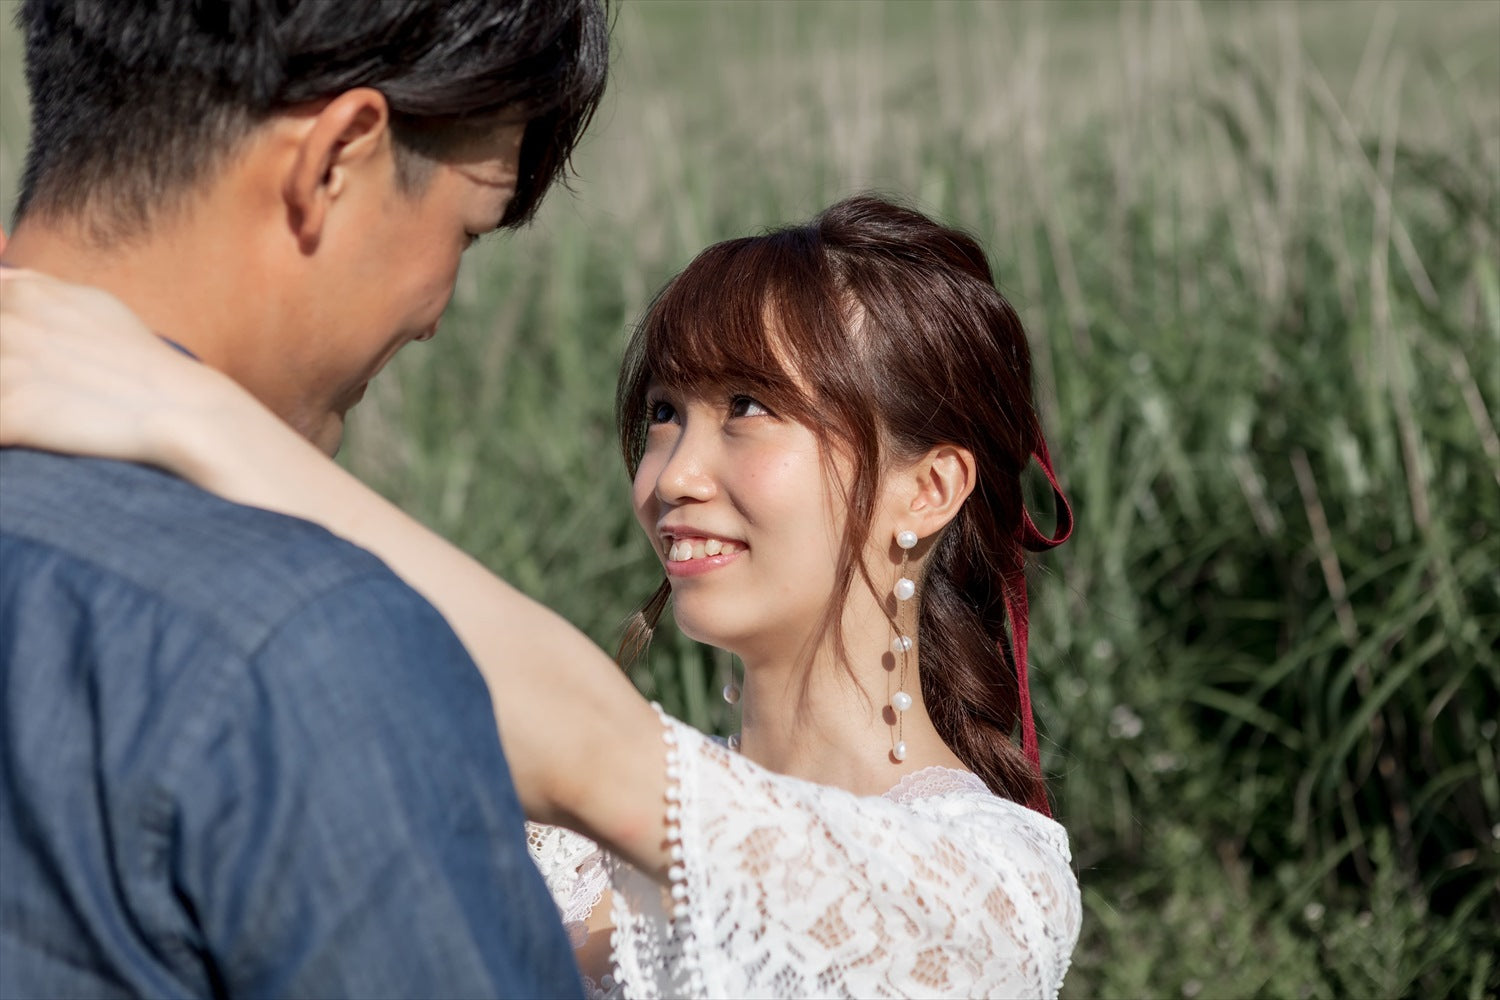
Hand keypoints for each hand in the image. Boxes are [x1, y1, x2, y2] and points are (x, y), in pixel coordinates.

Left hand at [0, 268, 245, 473]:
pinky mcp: (11, 416)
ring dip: (7, 404)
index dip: (4, 341)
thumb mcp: (93, 303)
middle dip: (6, 375)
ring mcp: (6, 370)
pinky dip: (7, 434)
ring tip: (40, 413)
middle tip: (38, 385)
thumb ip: (38, 288)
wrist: (178, 408)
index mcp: (20, 294)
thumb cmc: (140, 360)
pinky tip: (31, 435)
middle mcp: (6, 324)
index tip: (27, 361)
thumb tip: (5, 278)